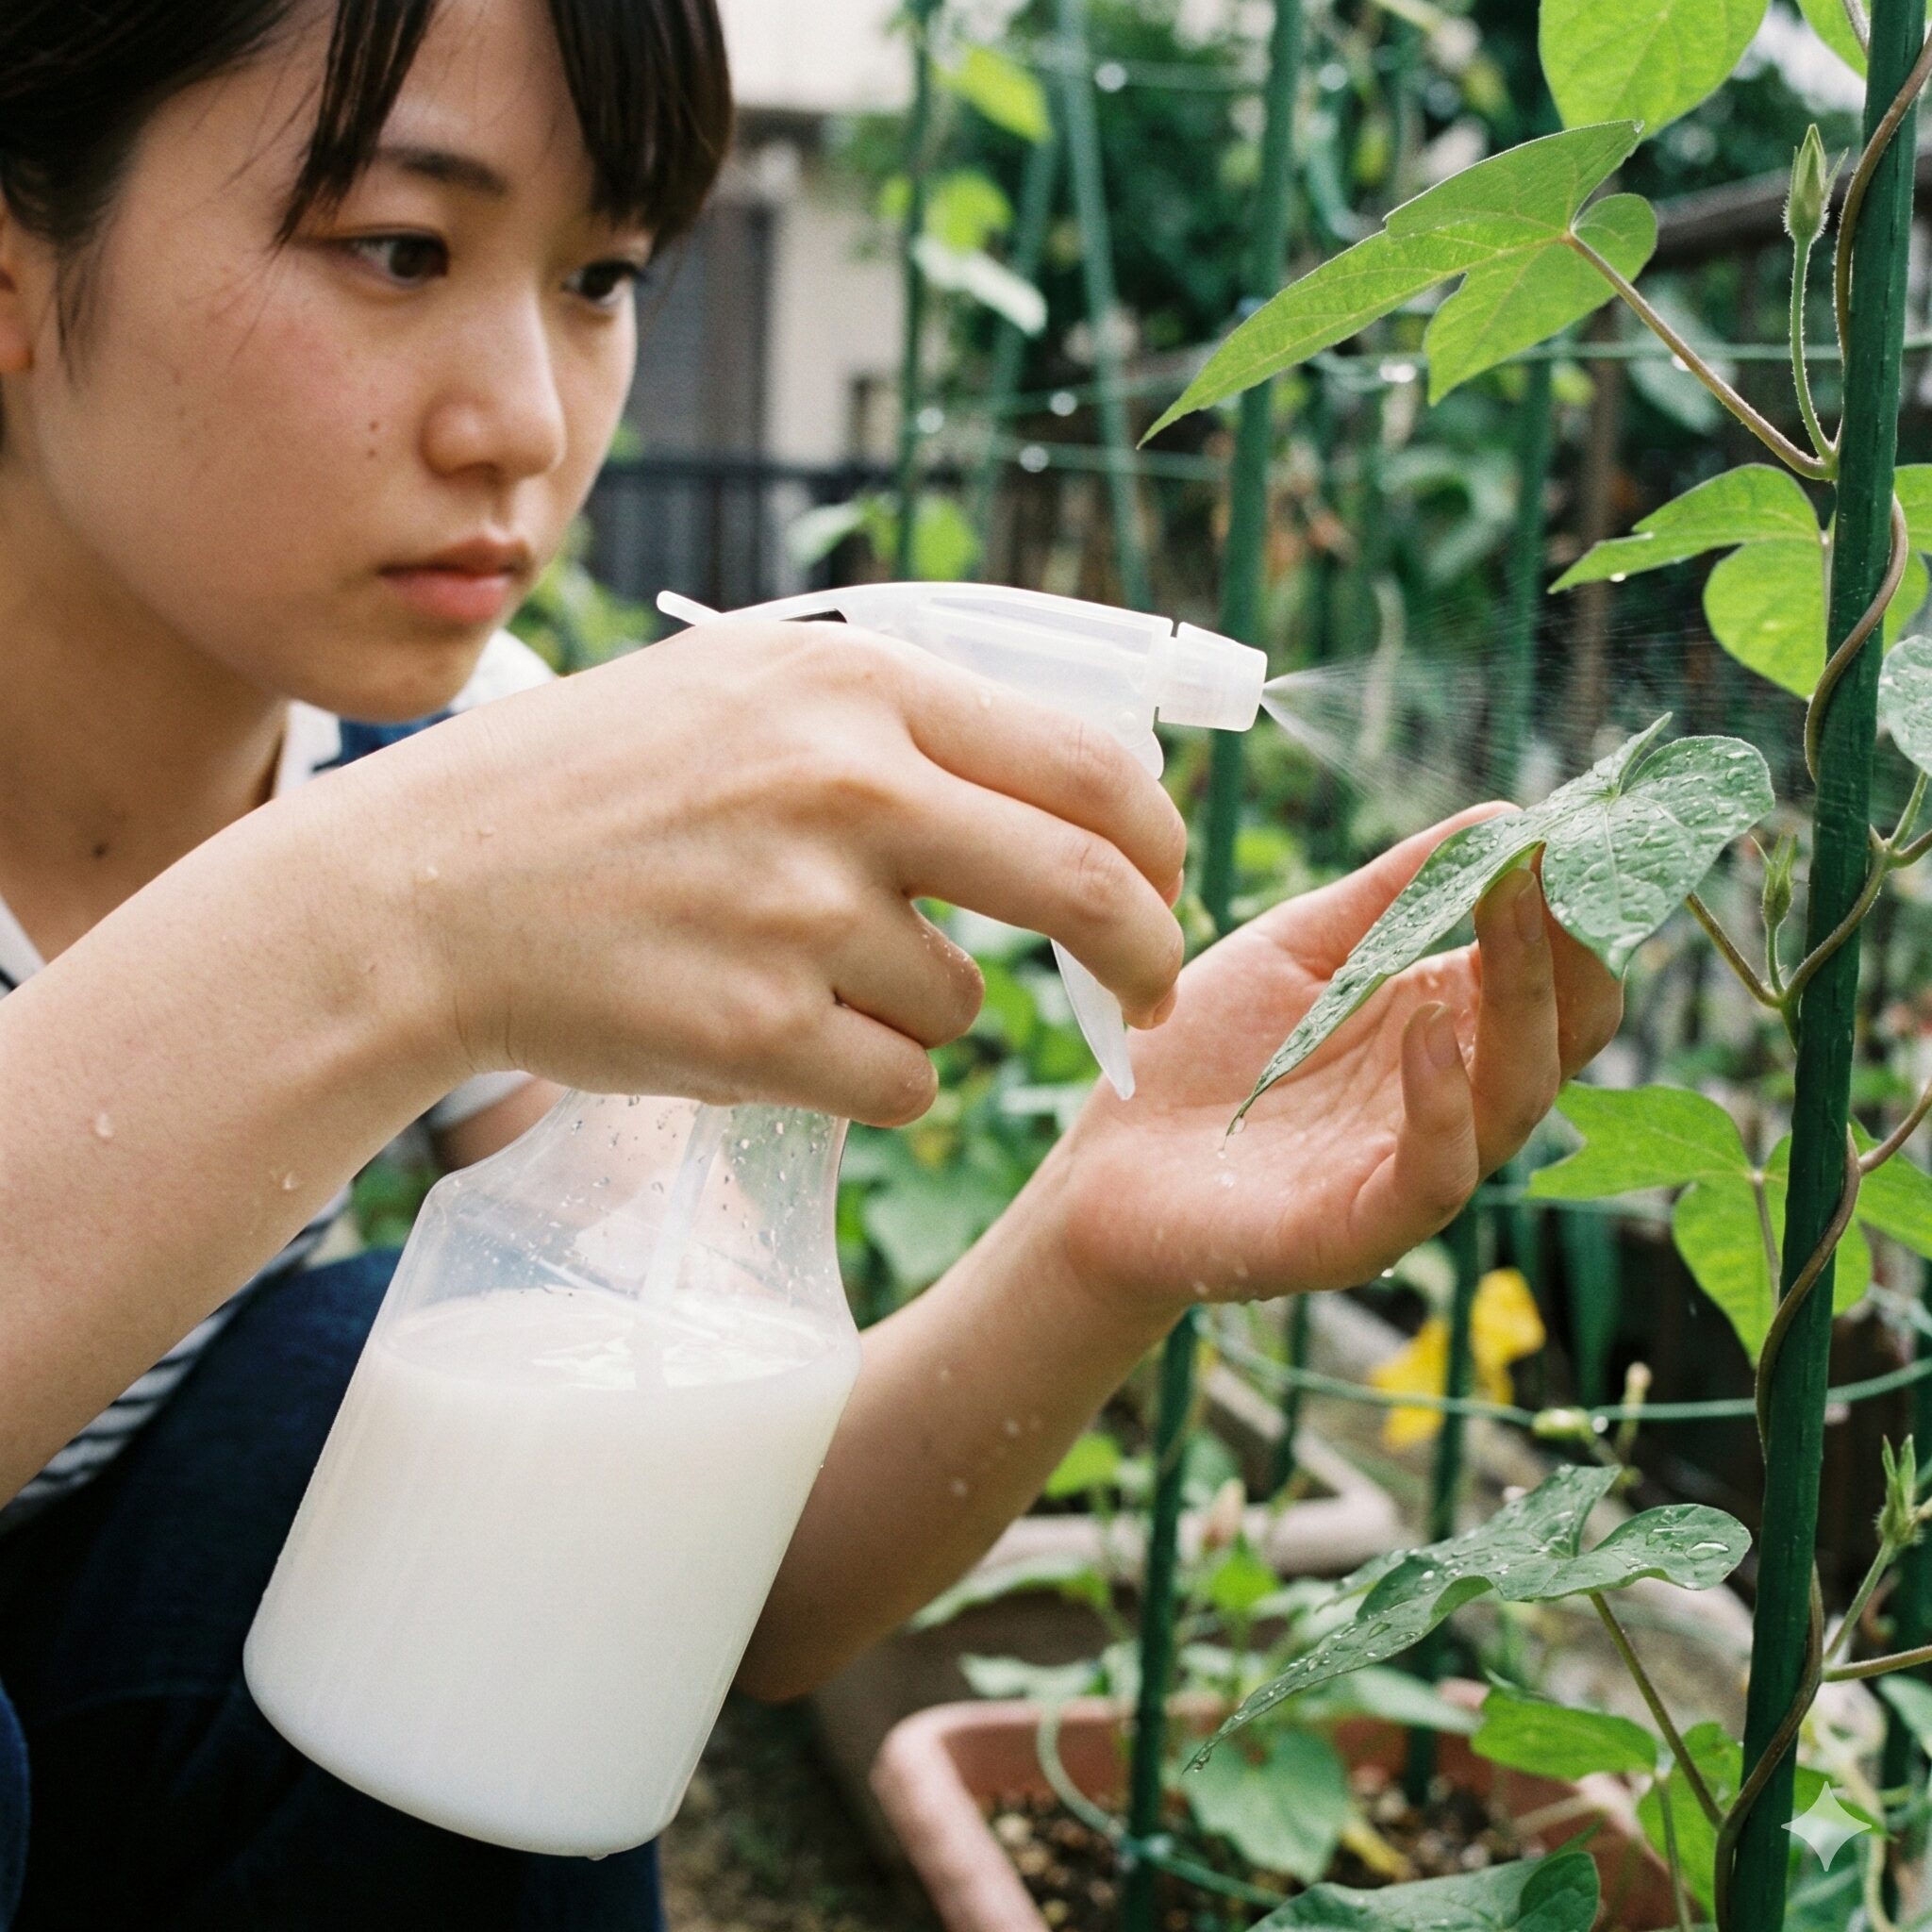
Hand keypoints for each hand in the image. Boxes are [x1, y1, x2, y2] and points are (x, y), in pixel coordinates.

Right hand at [327, 620, 1185, 1124]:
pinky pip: (901, 1085)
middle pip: (1085, 887)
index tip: (1163, 886)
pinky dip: (865, 1077)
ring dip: (915, 1008)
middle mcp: (847, 788)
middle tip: (1144, 990)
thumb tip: (1073, 782)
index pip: (1090, 765)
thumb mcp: (746, 688)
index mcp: (859, 686)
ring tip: (791, 968)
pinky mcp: (762, 1034)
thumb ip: (903, 718)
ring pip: (963, 1005)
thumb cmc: (589, 786)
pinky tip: (769, 1030)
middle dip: (1143, 953)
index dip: (1158, 841)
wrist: (425, 890)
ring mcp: (804, 915)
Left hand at [1044, 808, 1622, 1312]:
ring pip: (1516, 1097)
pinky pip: (1436, 1173)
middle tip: (1563, 859)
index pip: (1554, 971)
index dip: (1575, 902)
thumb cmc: (1202, 1054)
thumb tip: (1504, 815)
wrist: (1105, 1165)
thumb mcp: (1299, 948)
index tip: (1579, 822)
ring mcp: (1413, 1166)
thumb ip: (1393, 892)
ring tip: (1509, 908)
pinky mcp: (1363, 1228)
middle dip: (1572, 944)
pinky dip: (1443, 1102)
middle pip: (1562, 1032)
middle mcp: (1451, 1097)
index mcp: (1444, 1023)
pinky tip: (1425, 1028)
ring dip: (1524, 1000)